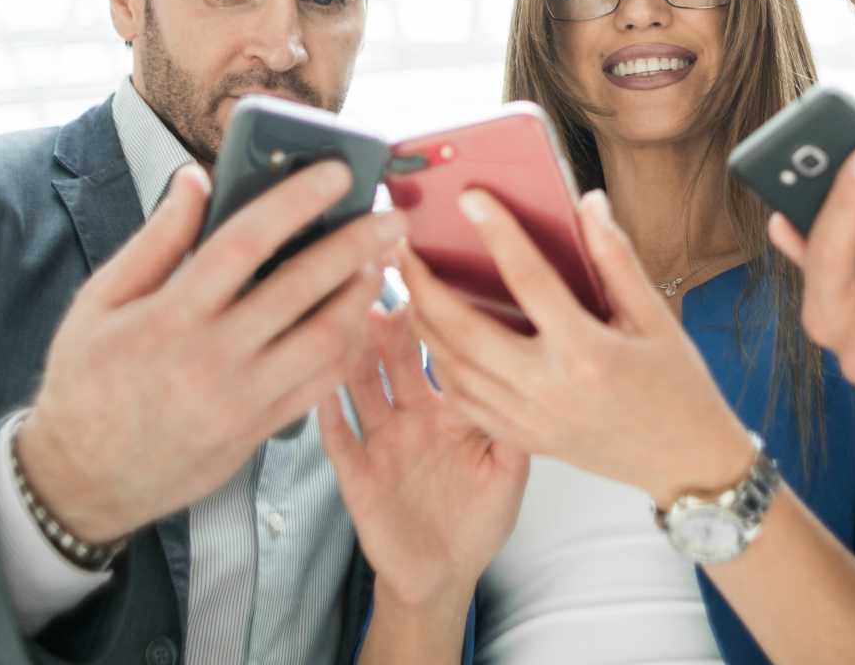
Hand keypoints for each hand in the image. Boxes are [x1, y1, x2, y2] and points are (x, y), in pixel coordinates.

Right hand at [18, 161, 402, 543]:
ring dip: (360, 296)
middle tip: (392, 215)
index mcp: (169, 316)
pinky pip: (321, 384)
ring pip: (325, 339)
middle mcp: (212, 358)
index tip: (336, 173)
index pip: (245, 242)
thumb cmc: (87, 379)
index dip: (296, 202)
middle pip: (302, 288)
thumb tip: (196, 177)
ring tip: (378, 263)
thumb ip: (156, 239)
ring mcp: (241, 399)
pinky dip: (348, 346)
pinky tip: (358, 317)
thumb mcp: (100, 302)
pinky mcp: (260, 430)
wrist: (82, 477)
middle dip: (356, 244)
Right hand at [320, 299, 528, 617]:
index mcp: (451, 410)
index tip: (433, 279)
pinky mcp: (358, 474)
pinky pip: (339, 440)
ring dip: (354, 356)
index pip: (441, 355)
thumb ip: (516, 428)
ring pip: (362, 388)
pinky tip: (321, 389)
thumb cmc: (478, 522)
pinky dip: (329, 415)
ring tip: (349, 321)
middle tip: (384, 284)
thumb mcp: (510, 473)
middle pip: (396, 360)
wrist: (442, 575)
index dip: (437, 321)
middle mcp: (412, 417)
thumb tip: (533, 378)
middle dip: (390, 324)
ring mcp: (382, 442)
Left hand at [400, 190, 751, 510]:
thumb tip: (589, 205)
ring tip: (409, 285)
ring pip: (453, 367)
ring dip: (423, 323)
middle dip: (425, 285)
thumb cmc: (676, 388)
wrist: (685, 461)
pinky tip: (435, 338)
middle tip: (404, 247)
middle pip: (465, 330)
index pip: (530, 279)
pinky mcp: (522, 438)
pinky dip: (441, 366)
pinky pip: (463, 401)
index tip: (470, 198)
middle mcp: (549, 388)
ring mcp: (529, 419)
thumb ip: (616, 259)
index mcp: (587, 352)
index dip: (498, 232)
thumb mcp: (655, 317)